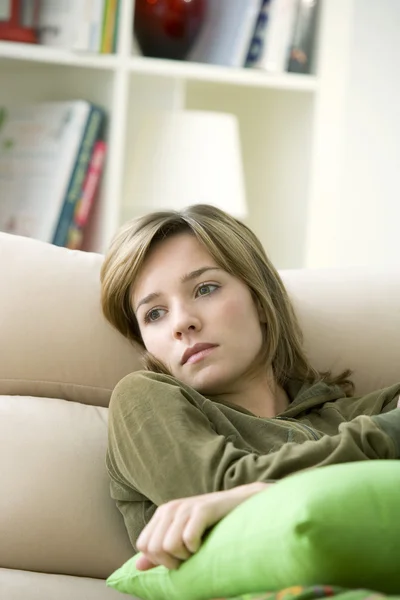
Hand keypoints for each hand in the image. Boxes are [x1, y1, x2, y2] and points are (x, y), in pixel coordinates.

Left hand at [135, 482, 271, 570]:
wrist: (240, 503)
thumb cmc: (211, 524)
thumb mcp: (181, 535)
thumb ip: (160, 550)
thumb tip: (138, 566)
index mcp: (162, 513)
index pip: (144, 545)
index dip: (158, 559)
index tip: (177, 559)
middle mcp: (171, 508)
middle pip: (155, 548)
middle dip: (171, 561)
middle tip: (189, 556)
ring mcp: (186, 507)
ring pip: (169, 546)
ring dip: (184, 556)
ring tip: (197, 549)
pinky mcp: (203, 509)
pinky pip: (188, 538)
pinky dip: (195, 548)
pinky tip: (203, 543)